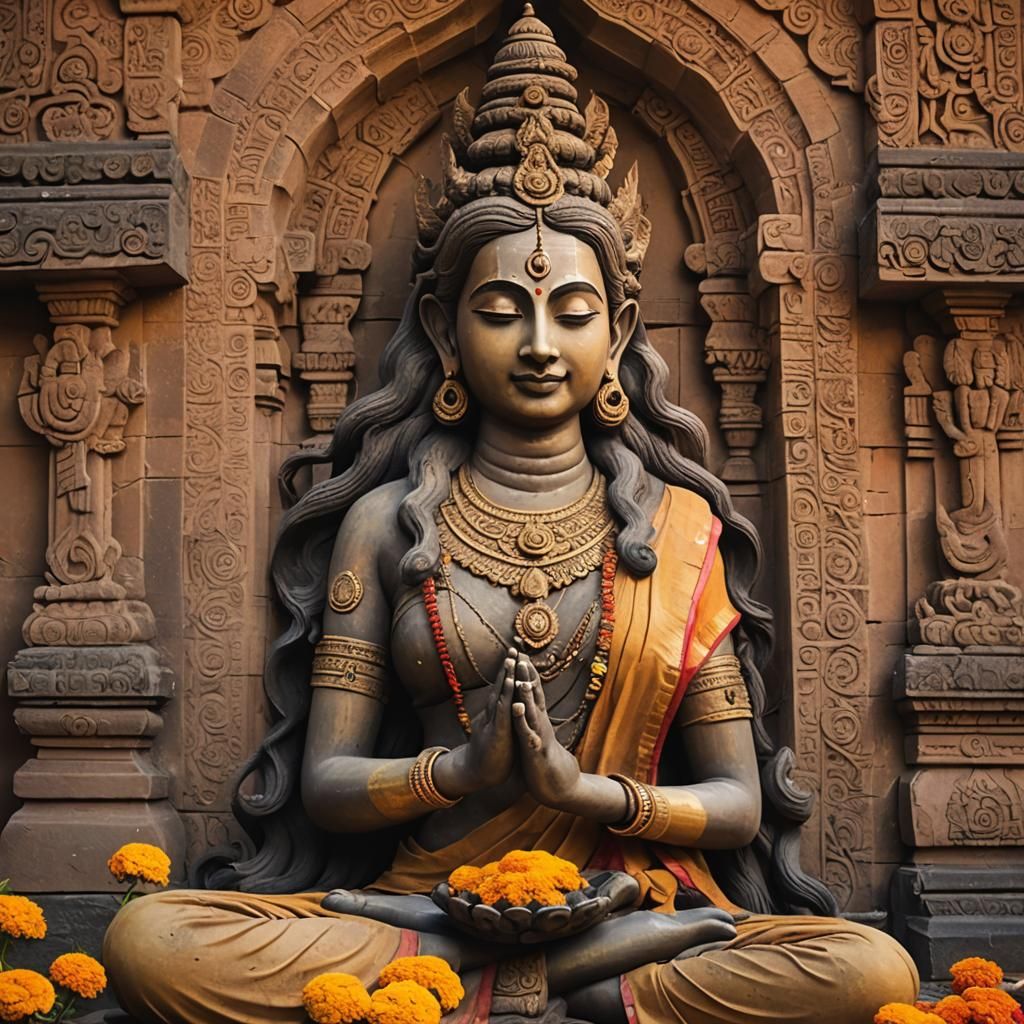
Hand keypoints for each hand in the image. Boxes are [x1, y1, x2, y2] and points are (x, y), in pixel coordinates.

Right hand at [434, 647, 516, 796]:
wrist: (477, 773)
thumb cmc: (491, 753)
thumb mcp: (498, 731)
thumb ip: (501, 719)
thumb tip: (506, 708)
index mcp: (496, 713)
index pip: (503, 689)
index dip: (509, 673)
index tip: (516, 656)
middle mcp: (493, 714)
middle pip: (501, 686)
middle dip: (507, 668)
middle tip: (514, 648)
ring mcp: (493, 722)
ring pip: (500, 695)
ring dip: (506, 677)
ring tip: (511, 660)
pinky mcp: (496, 734)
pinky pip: (503, 714)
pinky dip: (507, 699)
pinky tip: (512, 688)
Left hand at [511, 653, 581, 808]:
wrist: (561, 787)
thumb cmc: (547, 760)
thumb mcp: (540, 734)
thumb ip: (536, 719)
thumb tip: (532, 704)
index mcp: (538, 720)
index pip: (533, 693)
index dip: (527, 674)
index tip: (520, 654)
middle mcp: (541, 724)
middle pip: (534, 696)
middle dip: (527, 677)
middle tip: (522, 656)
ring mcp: (540, 736)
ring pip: (533, 713)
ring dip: (527, 697)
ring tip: (521, 680)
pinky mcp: (536, 752)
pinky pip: (528, 735)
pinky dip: (522, 723)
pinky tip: (517, 711)